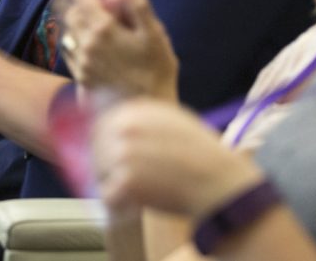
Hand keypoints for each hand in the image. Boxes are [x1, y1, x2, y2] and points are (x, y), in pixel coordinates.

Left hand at [57, 0, 178, 100]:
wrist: (146, 113)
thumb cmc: (157, 72)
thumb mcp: (154, 34)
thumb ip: (138, 5)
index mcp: (104, 30)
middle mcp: (87, 45)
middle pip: (71, 12)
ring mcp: (81, 63)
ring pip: (68, 31)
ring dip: (76, 19)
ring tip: (92, 16)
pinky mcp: (81, 78)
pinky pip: (70, 51)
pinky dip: (76, 38)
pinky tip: (90, 40)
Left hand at [92, 98, 263, 215]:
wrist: (218, 180)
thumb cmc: (201, 154)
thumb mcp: (173, 120)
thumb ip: (144, 120)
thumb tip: (115, 128)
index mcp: (136, 109)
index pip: (100, 126)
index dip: (106, 146)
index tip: (120, 161)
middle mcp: (126, 126)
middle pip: (96, 150)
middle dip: (108, 167)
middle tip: (131, 181)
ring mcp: (124, 152)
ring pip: (100, 174)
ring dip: (115, 186)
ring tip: (141, 191)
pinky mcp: (126, 180)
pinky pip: (108, 197)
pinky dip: (121, 206)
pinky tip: (139, 204)